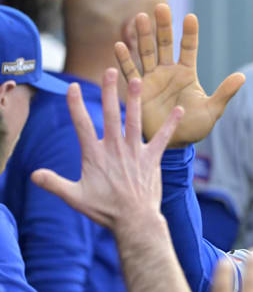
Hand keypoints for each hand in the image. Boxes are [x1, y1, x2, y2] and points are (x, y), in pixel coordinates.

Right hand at [30, 68, 182, 229]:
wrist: (134, 220)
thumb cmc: (104, 210)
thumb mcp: (74, 197)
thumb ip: (54, 183)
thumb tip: (33, 175)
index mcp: (95, 155)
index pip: (82, 125)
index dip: (75, 105)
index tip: (72, 86)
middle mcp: (115, 149)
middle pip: (110, 115)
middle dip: (109, 92)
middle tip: (110, 71)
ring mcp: (135, 152)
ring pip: (134, 121)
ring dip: (135, 100)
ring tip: (137, 80)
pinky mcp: (152, 159)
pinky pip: (163, 138)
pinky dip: (171, 124)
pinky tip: (179, 110)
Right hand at [114, 3, 244, 147]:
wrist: (174, 143)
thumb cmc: (194, 127)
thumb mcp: (212, 110)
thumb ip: (224, 93)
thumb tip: (242, 76)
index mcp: (187, 73)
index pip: (189, 48)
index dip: (189, 33)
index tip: (191, 18)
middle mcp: (168, 71)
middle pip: (164, 44)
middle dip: (163, 26)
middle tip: (161, 7)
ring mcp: (152, 78)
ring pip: (146, 52)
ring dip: (142, 36)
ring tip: (140, 18)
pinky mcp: (138, 89)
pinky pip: (130, 71)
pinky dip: (125, 60)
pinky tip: (119, 45)